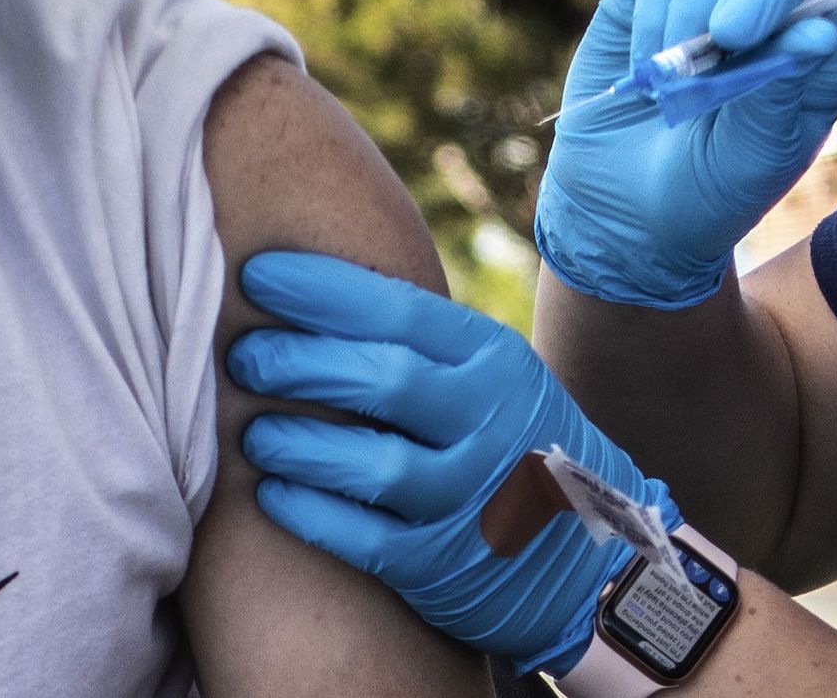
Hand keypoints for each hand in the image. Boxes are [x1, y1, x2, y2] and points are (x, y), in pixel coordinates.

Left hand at [228, 252, 679, 675]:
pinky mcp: (446, 563)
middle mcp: (490, 422)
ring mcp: (472, 496)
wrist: (592, 547)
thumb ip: (423, 342)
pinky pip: (365, 538)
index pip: (398, 310)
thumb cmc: (515, 437)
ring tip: (252, 429)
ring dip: (298, 442)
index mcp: (495, 361)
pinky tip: (273, 494)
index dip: (319, 290)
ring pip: (371, 464)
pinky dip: (311, 513)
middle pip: (381, 379)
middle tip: (244, 355)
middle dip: (297, 361)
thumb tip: (311, 293)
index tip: (257, 274)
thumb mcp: (494, 373)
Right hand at [535, 0, 836, 307]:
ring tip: (678, 80)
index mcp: (830, 52)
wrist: (623, 211)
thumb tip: (816, 29)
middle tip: (734, 36)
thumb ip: (781, 94)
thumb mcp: (753, 158)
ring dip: (696, 10)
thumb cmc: (706, 190)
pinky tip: (646, 68)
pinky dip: (651, 21)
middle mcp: (782, 8)